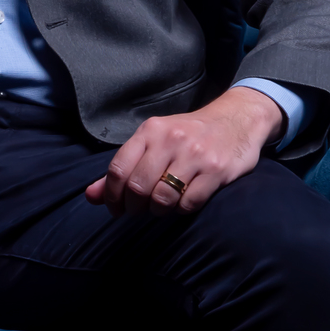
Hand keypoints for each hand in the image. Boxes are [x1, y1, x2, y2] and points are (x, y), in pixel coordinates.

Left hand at [85, 86, 284, 216]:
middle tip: (140, 210)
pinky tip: (184, 201)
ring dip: (158, 211)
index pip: (118, 169)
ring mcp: (195, 155)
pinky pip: (189, 203)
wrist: (237, 119)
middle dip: (135, 207)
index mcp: (150, 131)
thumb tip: (91, 196)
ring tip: (162, 206)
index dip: (112, 196)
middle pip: (138, 187)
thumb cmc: (189, 134)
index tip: (116, 209)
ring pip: (162, 198)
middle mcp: (171, 140)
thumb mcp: (154, 141)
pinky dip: (182, 210)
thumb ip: (123, 168)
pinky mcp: (216, 170)